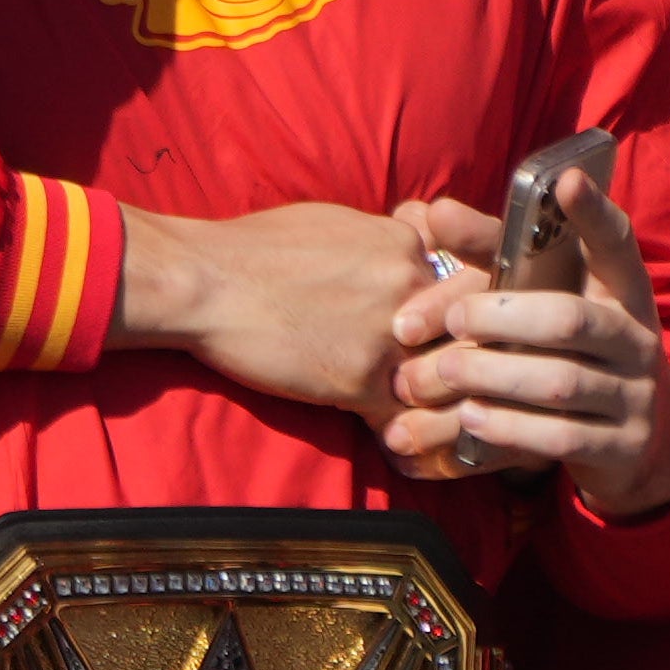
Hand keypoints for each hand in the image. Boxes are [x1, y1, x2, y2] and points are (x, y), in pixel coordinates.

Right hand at [113, 200, 433, 418]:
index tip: (448, 332)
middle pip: (463, 332)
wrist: (206, 283)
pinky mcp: (361, 381)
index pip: (462, 282)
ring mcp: (388, 337)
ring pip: (440, 380)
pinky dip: (401, 437)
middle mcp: (407, 287)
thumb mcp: (334, 222)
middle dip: (457, 357)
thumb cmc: (255, 249)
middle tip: (449, 378)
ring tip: (436, 421)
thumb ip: (382, 240)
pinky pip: (402, 419)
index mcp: (404, 245)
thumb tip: (404, 248)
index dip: (456, 313)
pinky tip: (398, 448)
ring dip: (435, 403)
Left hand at [381, 181, 669, 518]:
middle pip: (568, 319)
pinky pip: (562, 437)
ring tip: (445, 373)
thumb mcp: (548, 305)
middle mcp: (636, 337)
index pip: (614, 242)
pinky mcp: (621, 446)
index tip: (564, 179)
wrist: (635, 443)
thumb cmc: (571, 354)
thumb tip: (429, 211)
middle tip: (452, 322)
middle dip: (502, 318)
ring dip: (493, 375)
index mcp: (622, 290)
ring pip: (560, 382)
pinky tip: (472, 418)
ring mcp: (635, 394)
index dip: (592, 212)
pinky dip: (510, 426)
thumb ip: (494, 261)